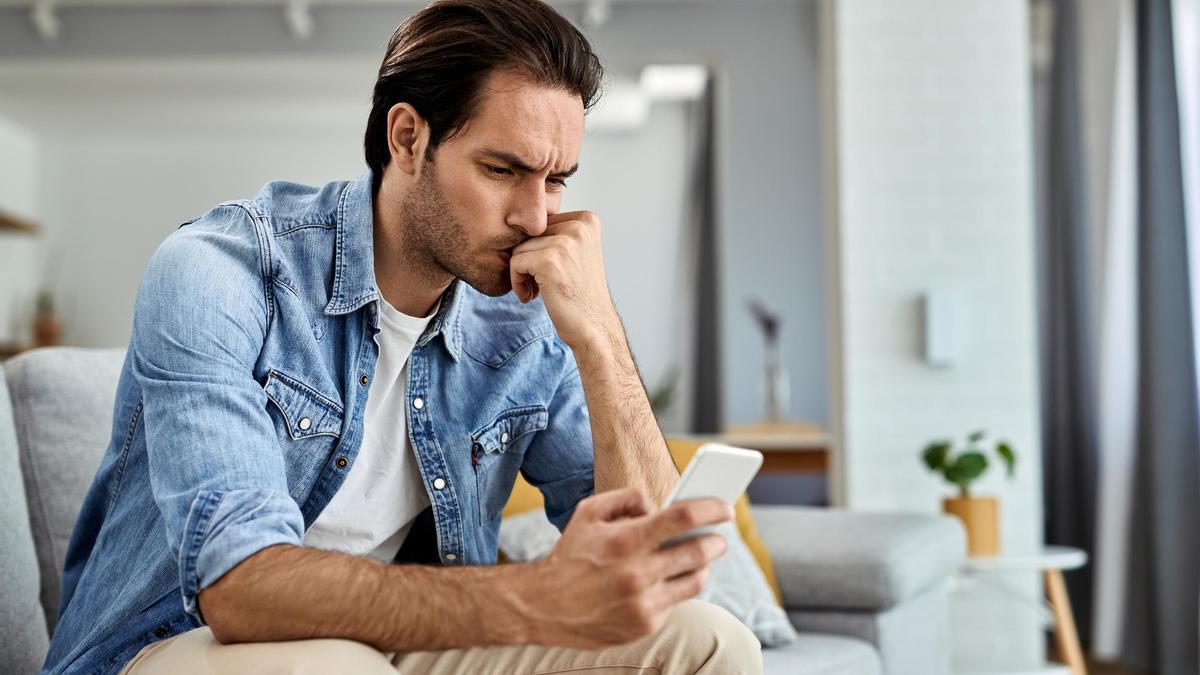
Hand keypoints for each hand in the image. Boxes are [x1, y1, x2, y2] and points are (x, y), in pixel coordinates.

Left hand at [509, 211, 618, 349]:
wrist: (594, 328)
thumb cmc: (579, 295)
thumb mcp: (576, 254)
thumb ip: (555, 234)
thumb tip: (516, 222)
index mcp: (587, 220)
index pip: (541, 224)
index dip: (538, 249)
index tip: (548, 271)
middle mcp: (579, 226)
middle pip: (529, 234)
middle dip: (528, 260)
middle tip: (539, 284)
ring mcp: (565, 243)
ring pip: (519, 249)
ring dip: (521, 273)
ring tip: (537, 291)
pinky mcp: (549, 261)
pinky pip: (515, 263)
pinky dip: (518, 283)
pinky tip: (532, 296)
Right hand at [524, 487, 732, 648]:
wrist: (543, 607)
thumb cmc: (570, 555)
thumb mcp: (589, 512)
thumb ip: (626, 498)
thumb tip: (658, 505)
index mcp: (626, 540)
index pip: (683, 518)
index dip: (711, 509)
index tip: (725, 507)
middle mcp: (638, 573)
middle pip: (699, 551)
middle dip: (716, 541)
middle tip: (719, 537)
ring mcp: (643, 603)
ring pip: (696, 581)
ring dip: (703, 567)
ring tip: (698, 559)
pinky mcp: (645, 625)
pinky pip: (676, 602)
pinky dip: (675, 589)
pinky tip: (666, 582)